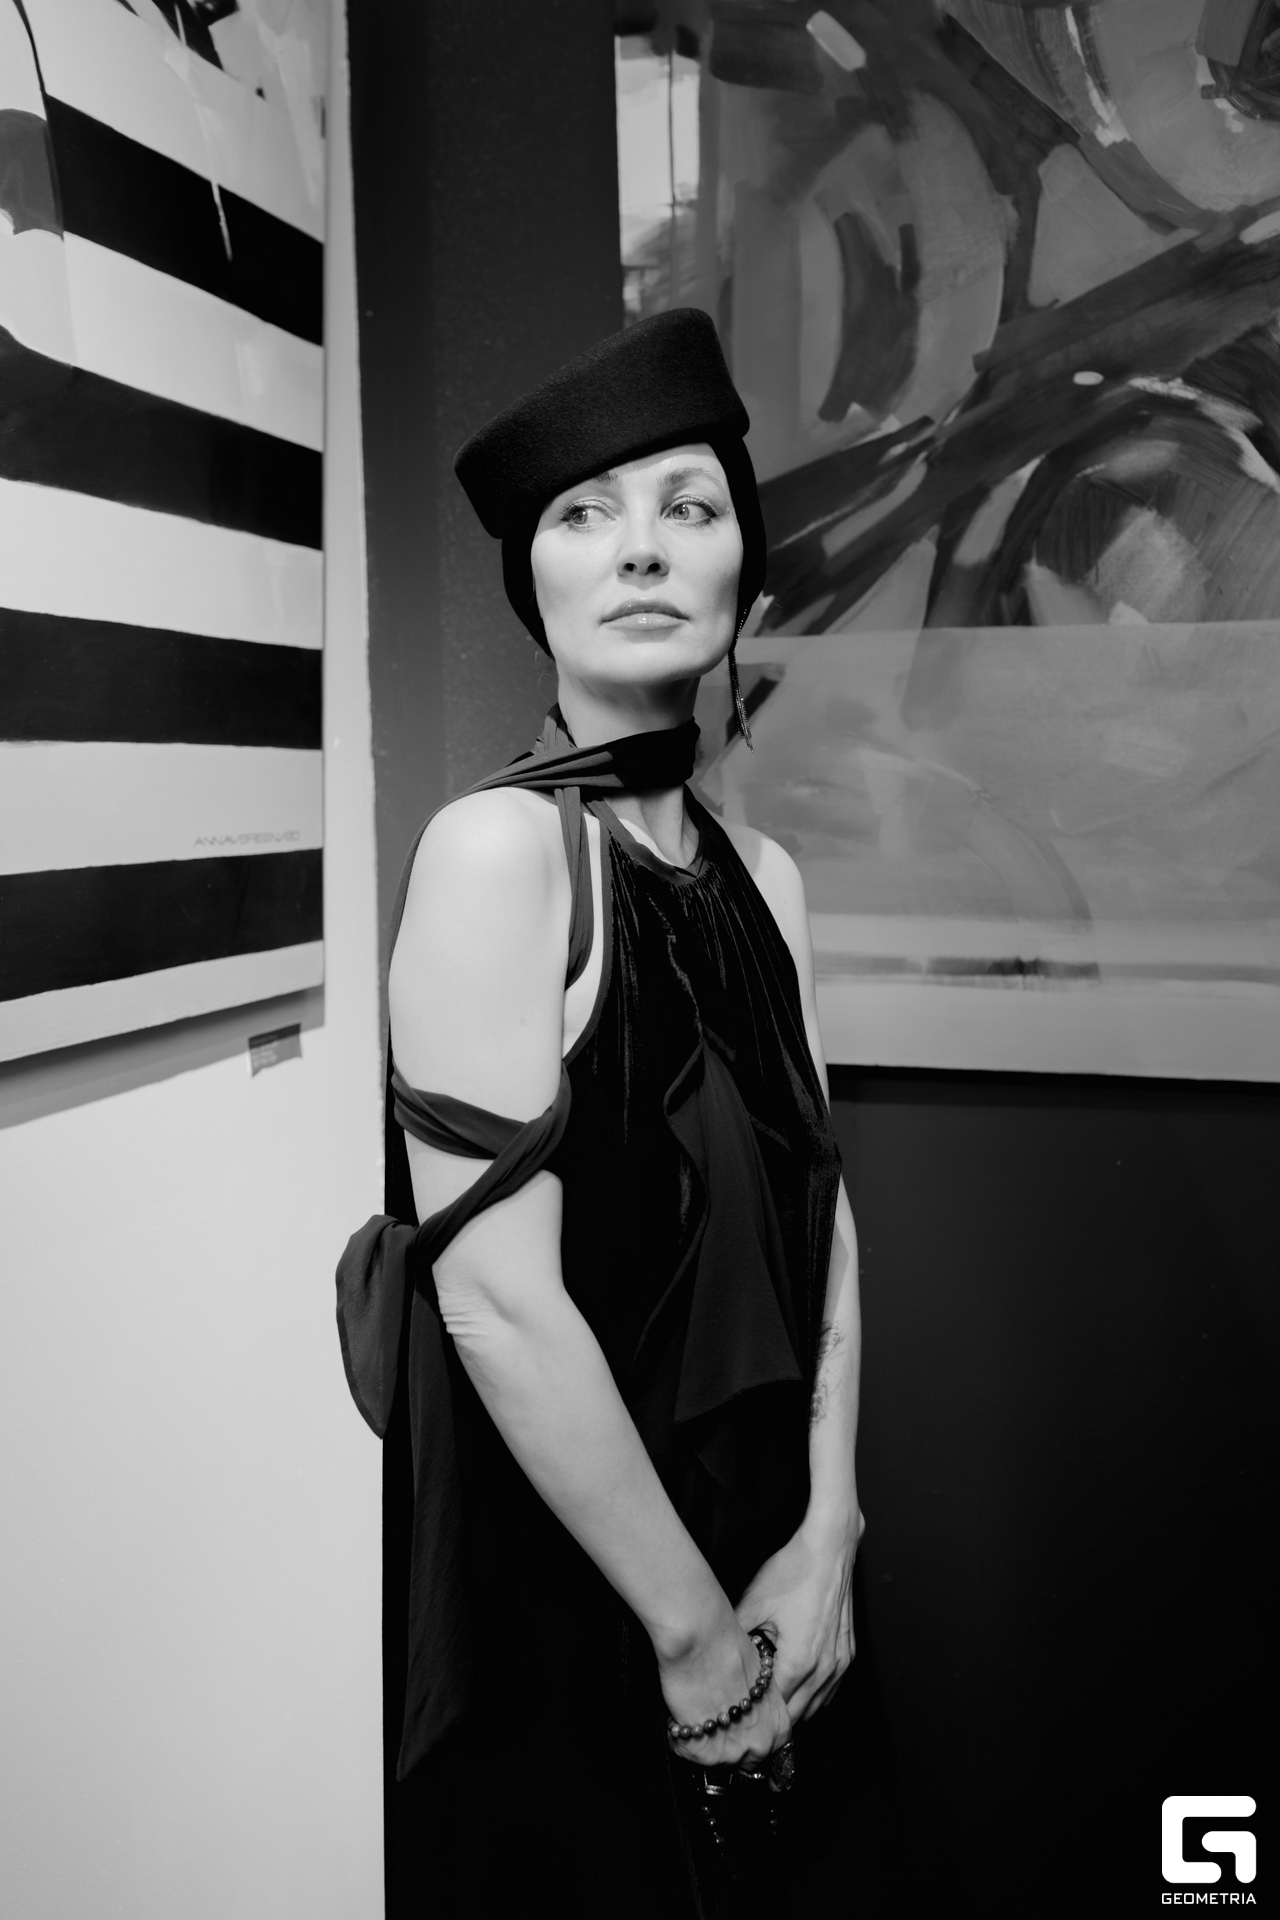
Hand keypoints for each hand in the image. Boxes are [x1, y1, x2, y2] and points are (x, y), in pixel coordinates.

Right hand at [659, 1618, 791, 1774]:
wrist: (702, 1639)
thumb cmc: (728, 1646)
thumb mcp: (758, 1674)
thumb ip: (758, 1700)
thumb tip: (744, 1704)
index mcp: (780, 1723)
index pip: (765, 1748)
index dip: (744, 1732)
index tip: (731, 1725)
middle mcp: (762, 1744)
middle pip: (741, 1758)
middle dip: (724, 1739)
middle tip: (710, 1712)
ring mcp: (734, 1753)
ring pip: (714, 1758)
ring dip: (702, 1735)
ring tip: (695, 1707)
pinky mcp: (704, 1753)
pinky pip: (686, 1750)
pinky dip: (679, 1733)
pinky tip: (682, 1709)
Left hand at [734, 1507, 864, 1722]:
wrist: (828, 1548)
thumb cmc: (792, 1572)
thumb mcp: (753, 1603)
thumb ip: (736, 1637)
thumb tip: (715, 1656)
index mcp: (800, 1662)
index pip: (776, 1709)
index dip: (755, 1713)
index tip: (739, 1713)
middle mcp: (825, 1669)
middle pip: (798, 1714)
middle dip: (774, 1717)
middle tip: (750, 1713)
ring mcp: (841, 1662)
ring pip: (817, 1705)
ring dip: (795, 1707)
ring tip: (770, 1702)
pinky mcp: (848, 1652)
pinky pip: (830, 1688)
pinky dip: (814, 1694)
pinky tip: (795, 1686)